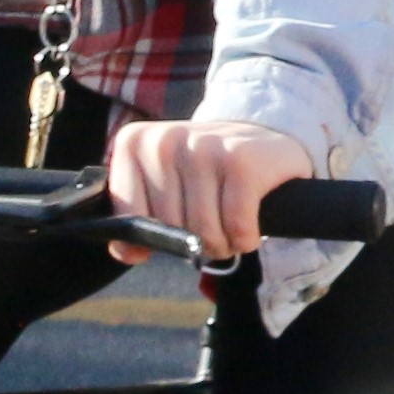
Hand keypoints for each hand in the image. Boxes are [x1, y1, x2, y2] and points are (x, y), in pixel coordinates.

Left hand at [107, 117, 315, 262]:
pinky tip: (248, 228)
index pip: (128, 215)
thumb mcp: (162, 188)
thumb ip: (136, 220)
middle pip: (169, 227)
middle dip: (192, 242)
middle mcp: (165, 140)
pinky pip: (236, 225)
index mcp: (135, 143)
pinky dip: (244, 238)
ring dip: (221, 245)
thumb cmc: (205, 175)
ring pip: (203, 231)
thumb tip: (130, 254)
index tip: (171, 226)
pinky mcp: (241, 161)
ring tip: (229, 228)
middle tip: (209, 226)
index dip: (151, 235)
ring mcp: (204, 147)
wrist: (265, 144)